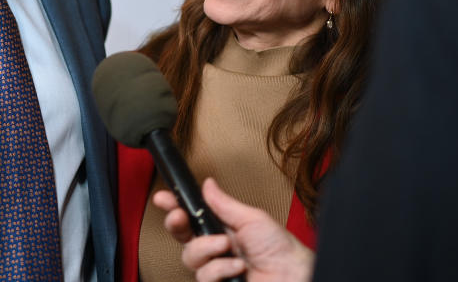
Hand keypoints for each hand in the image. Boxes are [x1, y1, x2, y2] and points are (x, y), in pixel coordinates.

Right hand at [152, 178, 313, 281]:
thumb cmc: (281, 250)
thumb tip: (208, 184)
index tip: (164, 198)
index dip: (174, 207)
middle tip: (179, 216)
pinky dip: (220, 269)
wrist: (294, 276)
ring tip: (227, 246)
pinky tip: (236, 267)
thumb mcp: (251, 218)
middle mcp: (215, 250)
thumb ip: (225, 204)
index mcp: (221, 230)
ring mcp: (216, 270)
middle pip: (182, 237)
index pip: (191, 217)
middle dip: (176, 223)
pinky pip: (204, 277)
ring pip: (190, 257)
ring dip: (207, 248)